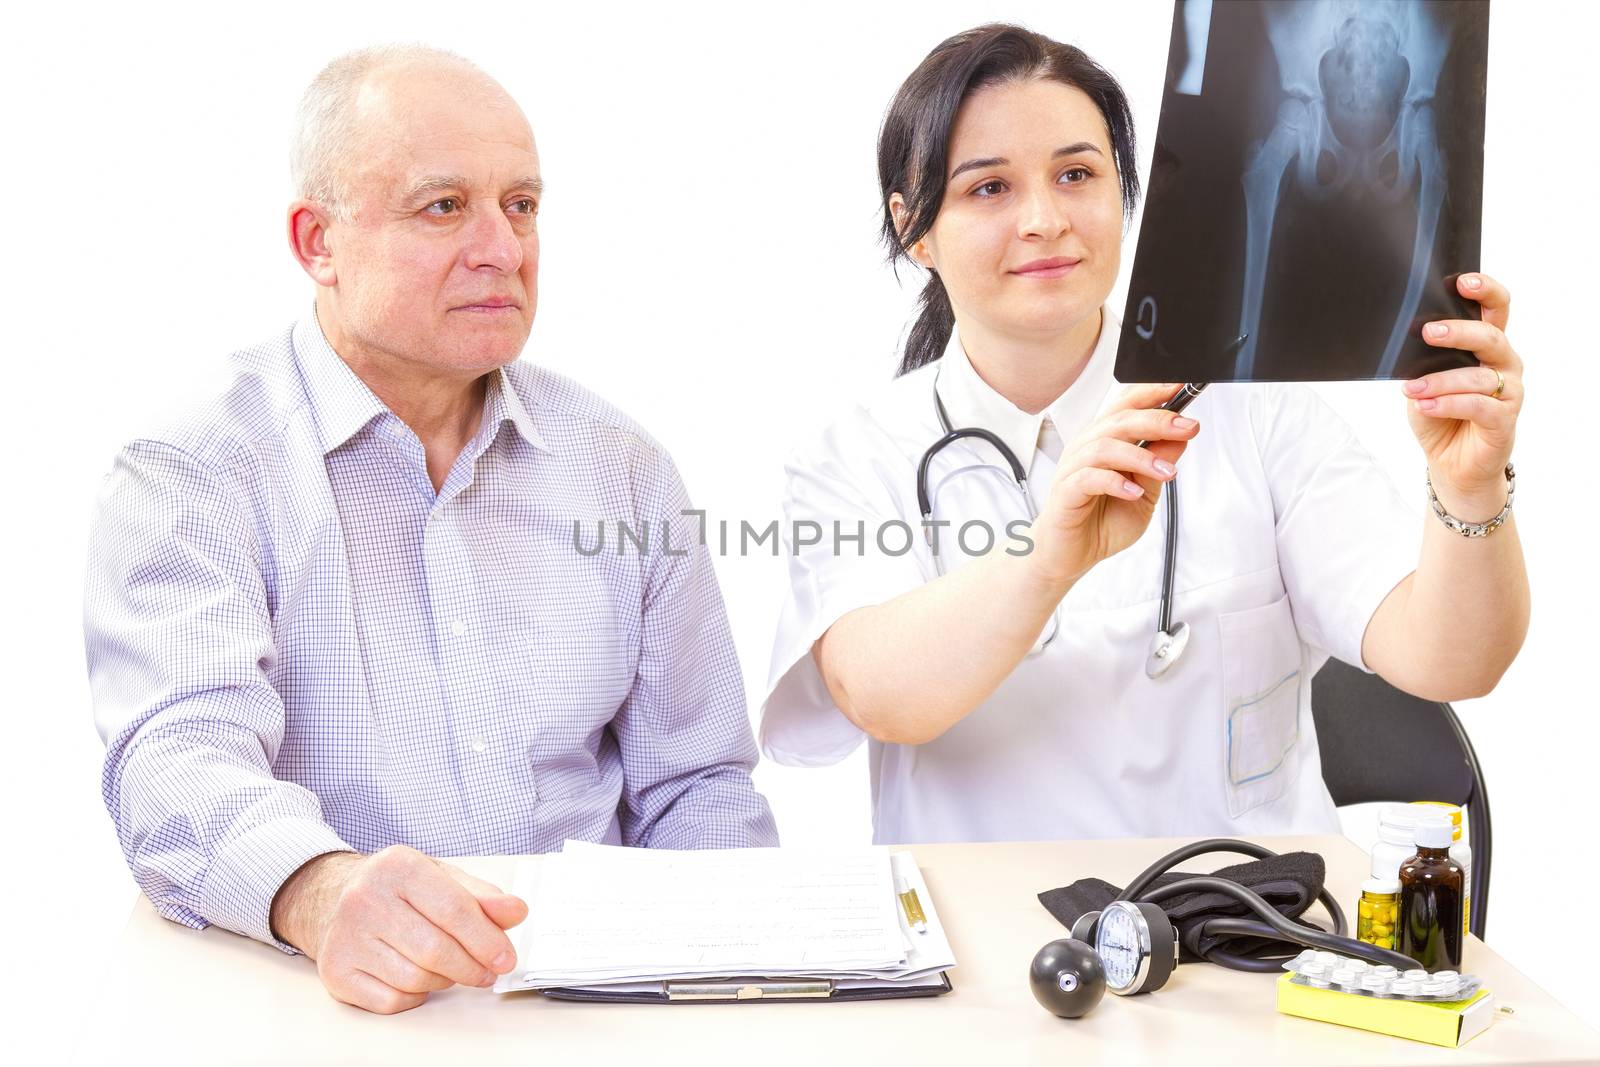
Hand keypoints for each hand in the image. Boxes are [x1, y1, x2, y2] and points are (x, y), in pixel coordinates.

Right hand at [269, 846, 528, 1014]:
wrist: (333, 897)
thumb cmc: (398, 889)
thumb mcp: (442, 878)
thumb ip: (482, 896)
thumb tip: (516, 912)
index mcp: (397, 866)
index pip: (453, 909)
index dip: (487, 939)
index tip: (506, 958)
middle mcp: (365, 898)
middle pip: (434, 950)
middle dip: (471, 967)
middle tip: (488, 973)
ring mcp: (345, 936)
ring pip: (415, 978)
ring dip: (446, 981)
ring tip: (453, 968)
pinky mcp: (335, 971)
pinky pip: (390, 1000)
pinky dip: (415, 995)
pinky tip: (418, 977)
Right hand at [1029, 383, 1197, 586]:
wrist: (1069, 556)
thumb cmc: (1099, 522)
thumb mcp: (1145, 493)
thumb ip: (1159, 464)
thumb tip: (1181, 437)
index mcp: (1106, 441)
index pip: (1127, 405)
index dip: (1152, 392)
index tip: (1182, 388)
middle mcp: (1087, 448)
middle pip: (1120, 420)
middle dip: (1157, 420)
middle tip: (1187, 427)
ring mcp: (1073, 468)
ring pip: (1105, 446)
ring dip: (1141, 456)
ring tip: (1166, 471)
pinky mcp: (1064, 492)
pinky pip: (1088, 477)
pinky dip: (1114, 482)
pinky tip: (1133, 491)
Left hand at [1403, 272, 1521, 519]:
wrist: (1451, 463)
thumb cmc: (1438, 415)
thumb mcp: (1423, 382)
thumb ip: (1422, 361)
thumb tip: (1401, 341)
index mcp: (1487, 346)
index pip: (1496, 309)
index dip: (1485, 291)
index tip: (1462, 281)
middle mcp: (1505, 364)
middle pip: (1491, 337)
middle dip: (1459, 332)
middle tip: (1429, 331)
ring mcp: (1509, 392)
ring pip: (1479, 376)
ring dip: (1440, 380)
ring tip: (1411, 388)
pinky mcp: (1504, 420)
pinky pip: (1478, 406)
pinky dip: (1447, 403)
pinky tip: (1424, 405)